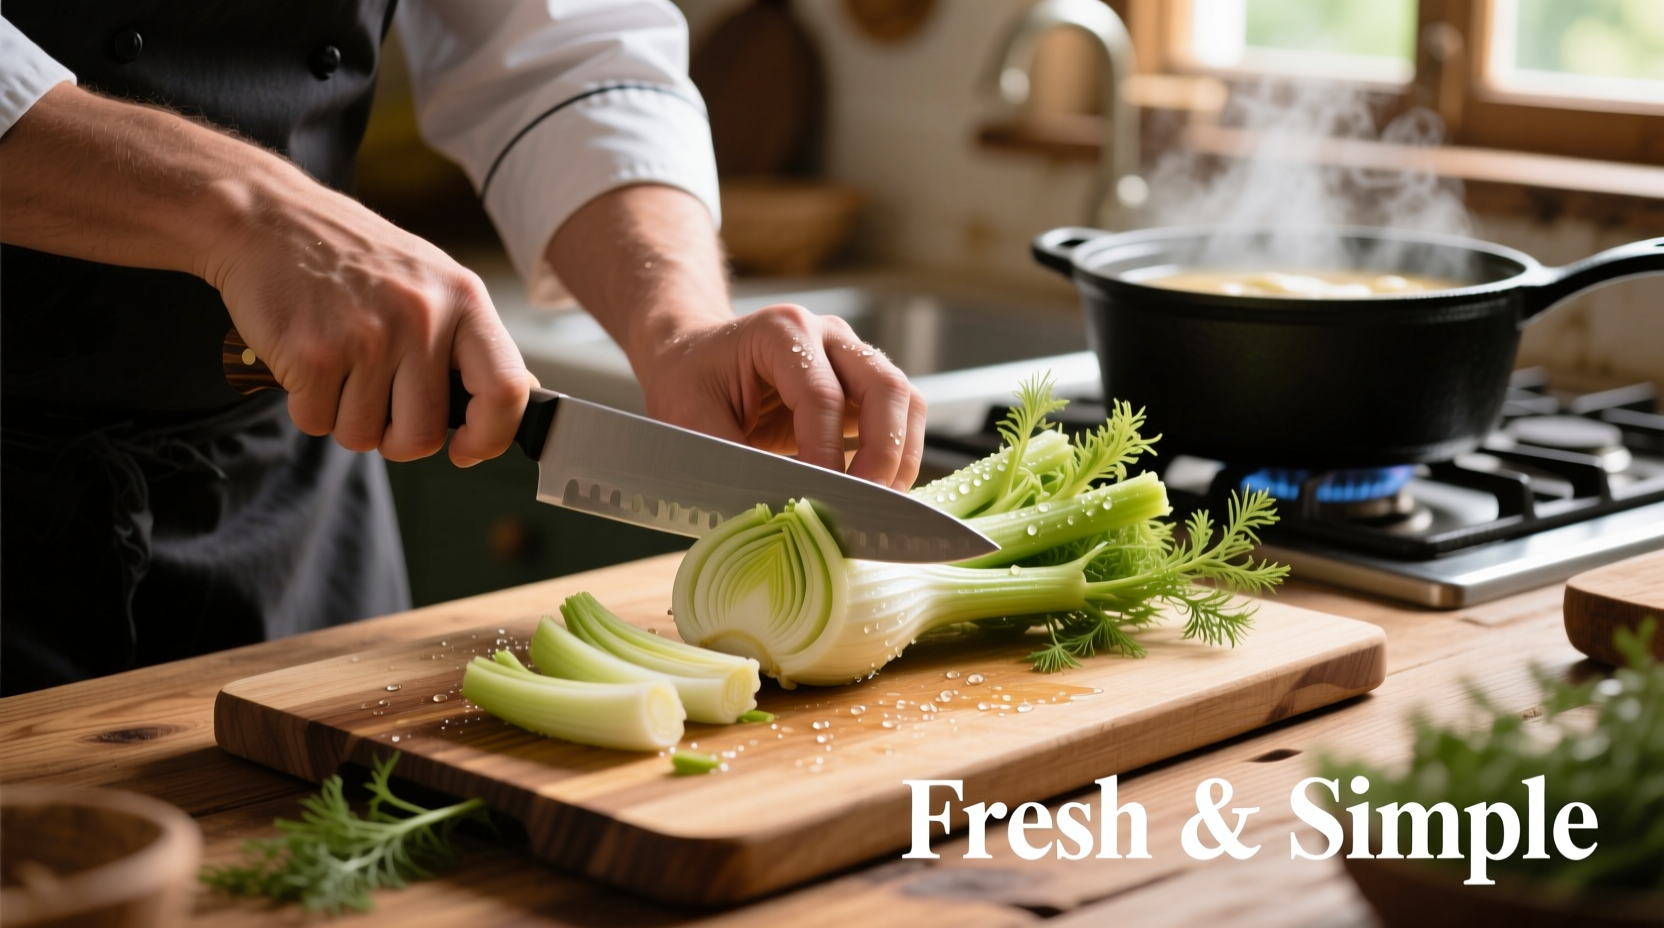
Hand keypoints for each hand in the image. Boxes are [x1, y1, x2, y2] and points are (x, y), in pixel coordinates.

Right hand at [205, 172, 530, 464]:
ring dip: (345, 417)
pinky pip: (316, 422)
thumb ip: (469, 337)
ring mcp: (367, 338)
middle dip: (396, 438)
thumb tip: (517, 394)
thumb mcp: (432, 278)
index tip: (467, 449)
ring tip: (337, 364)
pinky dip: (308, 406)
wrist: (267, 217)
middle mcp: (421, 318)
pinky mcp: (312, 355)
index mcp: (463, 298)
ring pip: (364, 435)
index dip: (491, 436)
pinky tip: (307, 360)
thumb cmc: (353, 255)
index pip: (506, 389)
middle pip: (423, 433)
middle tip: (377, 406)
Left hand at [640, 305, 926, 489]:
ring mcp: (852, 357)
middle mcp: (827, 335)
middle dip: (883, 453)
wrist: (695, 359)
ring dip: (901, 456)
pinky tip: (879, 490)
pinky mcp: (862, 385)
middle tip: (866, 505)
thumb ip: (731, 461)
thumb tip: (775, 509)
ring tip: (880, 504)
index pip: (822, 395)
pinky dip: (899, 455)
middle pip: (885, 387)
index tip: (821, 500)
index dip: (826, 453)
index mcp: (781, 331)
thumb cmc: (689, 383)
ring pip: (905, 400)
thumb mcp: (688, 420)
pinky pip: (902, 416)